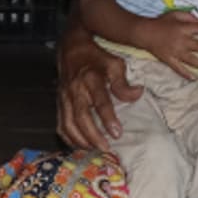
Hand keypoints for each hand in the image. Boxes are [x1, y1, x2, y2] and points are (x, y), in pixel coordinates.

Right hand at [57, 28, 141, 149]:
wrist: (71, 47)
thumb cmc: (96, 56)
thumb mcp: (114, 63)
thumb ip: (123, 82)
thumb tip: (138, 94)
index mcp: (90, 78)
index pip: (100, 102)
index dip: (108, 118)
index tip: (117, 133)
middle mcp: (75, 89)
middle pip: (81, 117)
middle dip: (93, 136)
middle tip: (106, 149)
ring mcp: (64, 97)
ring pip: (68, 123)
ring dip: (80, 140)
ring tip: (94, 150)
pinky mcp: (59, 103)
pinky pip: (60, 124)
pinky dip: (68, 137)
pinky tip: (79, 145)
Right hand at [136, 12, 197, 80]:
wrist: (145, 33)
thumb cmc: (161, 22)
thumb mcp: (175, 14)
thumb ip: (188, 16)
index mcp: (183, 28)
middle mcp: (181, 41)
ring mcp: (175, 52)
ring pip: (192, 60)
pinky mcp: (169, 60)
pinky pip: (179, 68)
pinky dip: (187, 74)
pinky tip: (195, 78)